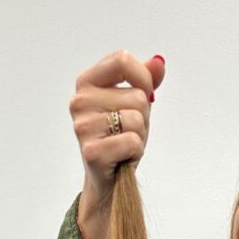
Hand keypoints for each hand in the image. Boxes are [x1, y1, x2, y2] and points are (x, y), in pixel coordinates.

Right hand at [70, 49, 166, 207]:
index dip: (143, 77)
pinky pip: (132, 141)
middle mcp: (79, 102)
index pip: (122, 60)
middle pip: (136, 96)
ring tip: (124, 144)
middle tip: (128, 131)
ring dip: (140, 135)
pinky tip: (122, 157)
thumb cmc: (120, 137)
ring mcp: (83, 127)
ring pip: (136, 119)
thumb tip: (159, 61)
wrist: (109, 178)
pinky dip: (135, 151)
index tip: (145, 94)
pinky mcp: (92, 152)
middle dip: (143, 117)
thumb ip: (145, 80)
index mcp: (86, 83)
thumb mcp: (134, 104)